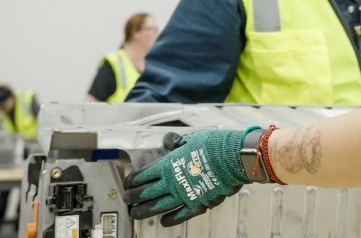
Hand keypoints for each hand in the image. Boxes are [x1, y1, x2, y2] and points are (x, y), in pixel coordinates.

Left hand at [124, 127, 256, 226]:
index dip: (133, 180)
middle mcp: (173, 182)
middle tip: (127, 198)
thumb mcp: (191, 138)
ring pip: (159, 206)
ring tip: (135, 214)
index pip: (144, 175)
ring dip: (145, 210)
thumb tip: (168, 141)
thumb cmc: (214, 145)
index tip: (127, 183)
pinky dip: (171, 219)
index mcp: (169, 164)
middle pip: (147, 192)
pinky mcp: (197, 204)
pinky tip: (163, 221)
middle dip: (134, 196)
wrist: (233, 159)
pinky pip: (180, 214)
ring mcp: (184, 195)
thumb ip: (175, 142)